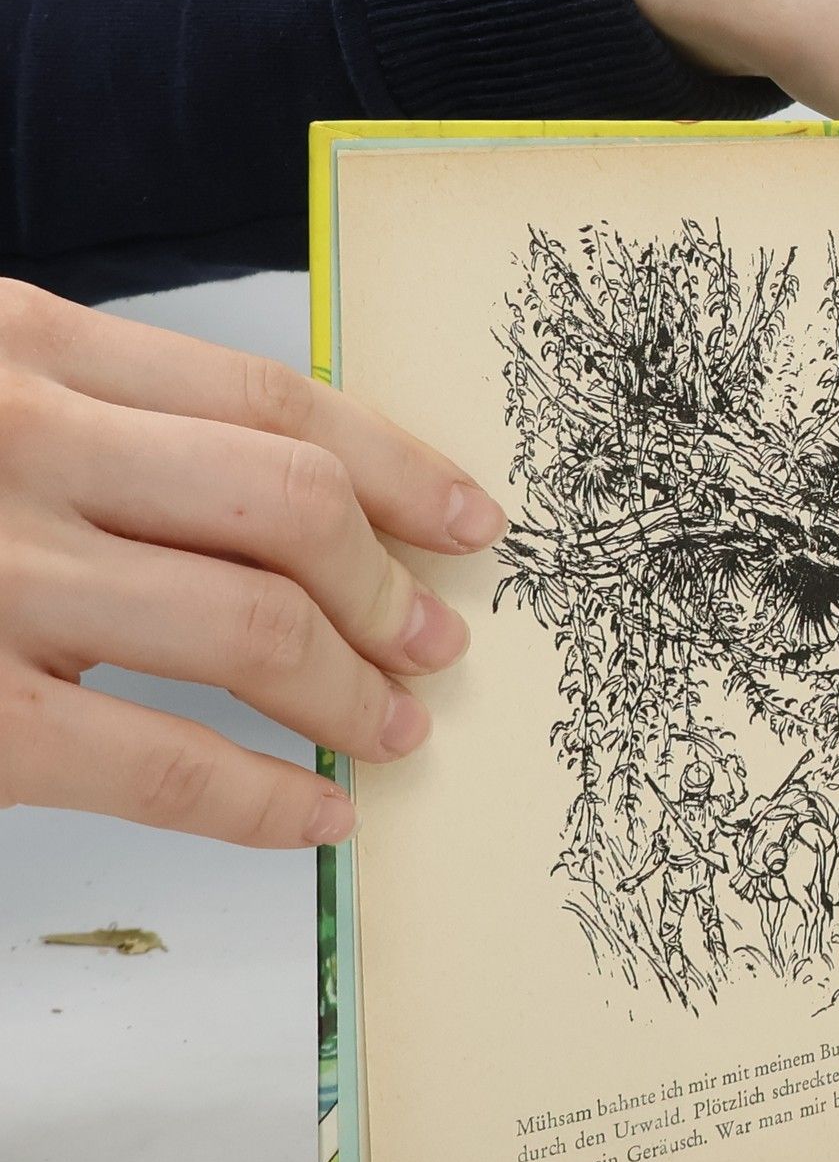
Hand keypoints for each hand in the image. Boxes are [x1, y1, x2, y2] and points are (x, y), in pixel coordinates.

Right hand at [0, 282, 506, 846]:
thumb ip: (94, 410)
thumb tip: (283, 486)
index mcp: (24, 345)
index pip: (273, 400)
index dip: (399, 463)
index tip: (470, 517)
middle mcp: (17, 442)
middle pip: (289, 504)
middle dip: (388, 581)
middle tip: (440, 637)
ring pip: (248, 625)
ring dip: (352, 684)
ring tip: (397, 726)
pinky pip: (158, 762)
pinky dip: (262, 798)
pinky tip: (315, 816)